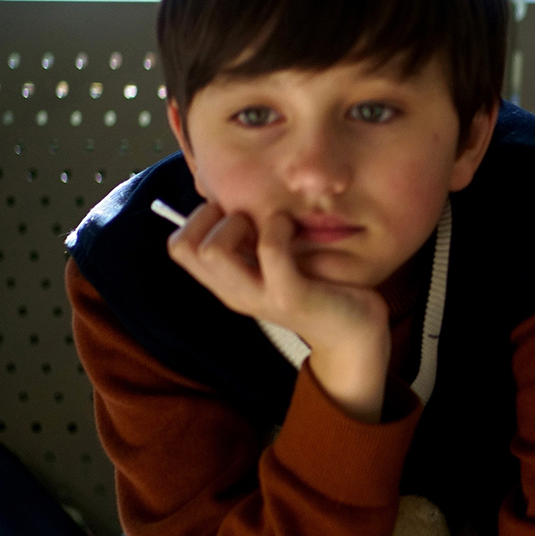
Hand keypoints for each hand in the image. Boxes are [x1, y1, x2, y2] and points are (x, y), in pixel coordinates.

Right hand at [167, 202, 390, 421]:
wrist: (355, 335)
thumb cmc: (319, 289)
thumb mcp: (275, 266)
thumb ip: (253, 244)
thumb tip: (234, 200)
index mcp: (227, 284)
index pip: (177, 247)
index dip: (197, 218)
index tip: (233, 212)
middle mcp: (234, 293)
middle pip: (183, 247)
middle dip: (212, 216)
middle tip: (250, 217)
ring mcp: (259, 297)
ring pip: (212, 251)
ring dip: (238, 222)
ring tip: (268, 223)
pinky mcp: (290, 296)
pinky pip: (269, 250)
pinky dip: (278, 227)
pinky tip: (293, 226)